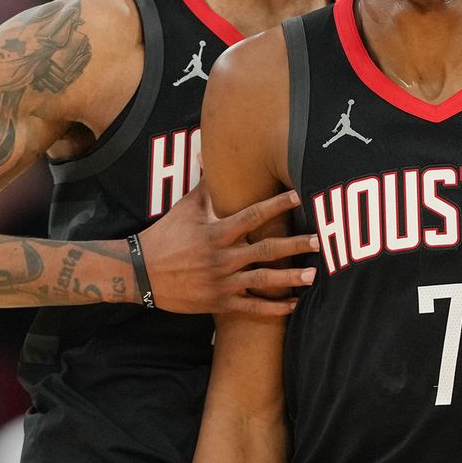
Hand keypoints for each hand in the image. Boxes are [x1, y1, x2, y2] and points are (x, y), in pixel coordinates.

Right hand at [138, 183, 318, 314]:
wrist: (141, 272)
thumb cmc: (165, 237)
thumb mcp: (184, 209)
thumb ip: (206, 186)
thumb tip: (210, 154)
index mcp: (217, 232)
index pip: (253, 215)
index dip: (277, 205)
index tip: (299, 197)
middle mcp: (223, 257)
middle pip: (266, 249)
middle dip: (295, 245)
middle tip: (320, 241)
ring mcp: (222, 282)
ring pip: (263, 280)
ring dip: (290, 278)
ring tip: (313, 276)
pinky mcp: (220, 303)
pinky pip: (252, 308)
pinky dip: (274, 307)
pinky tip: (294, 304)